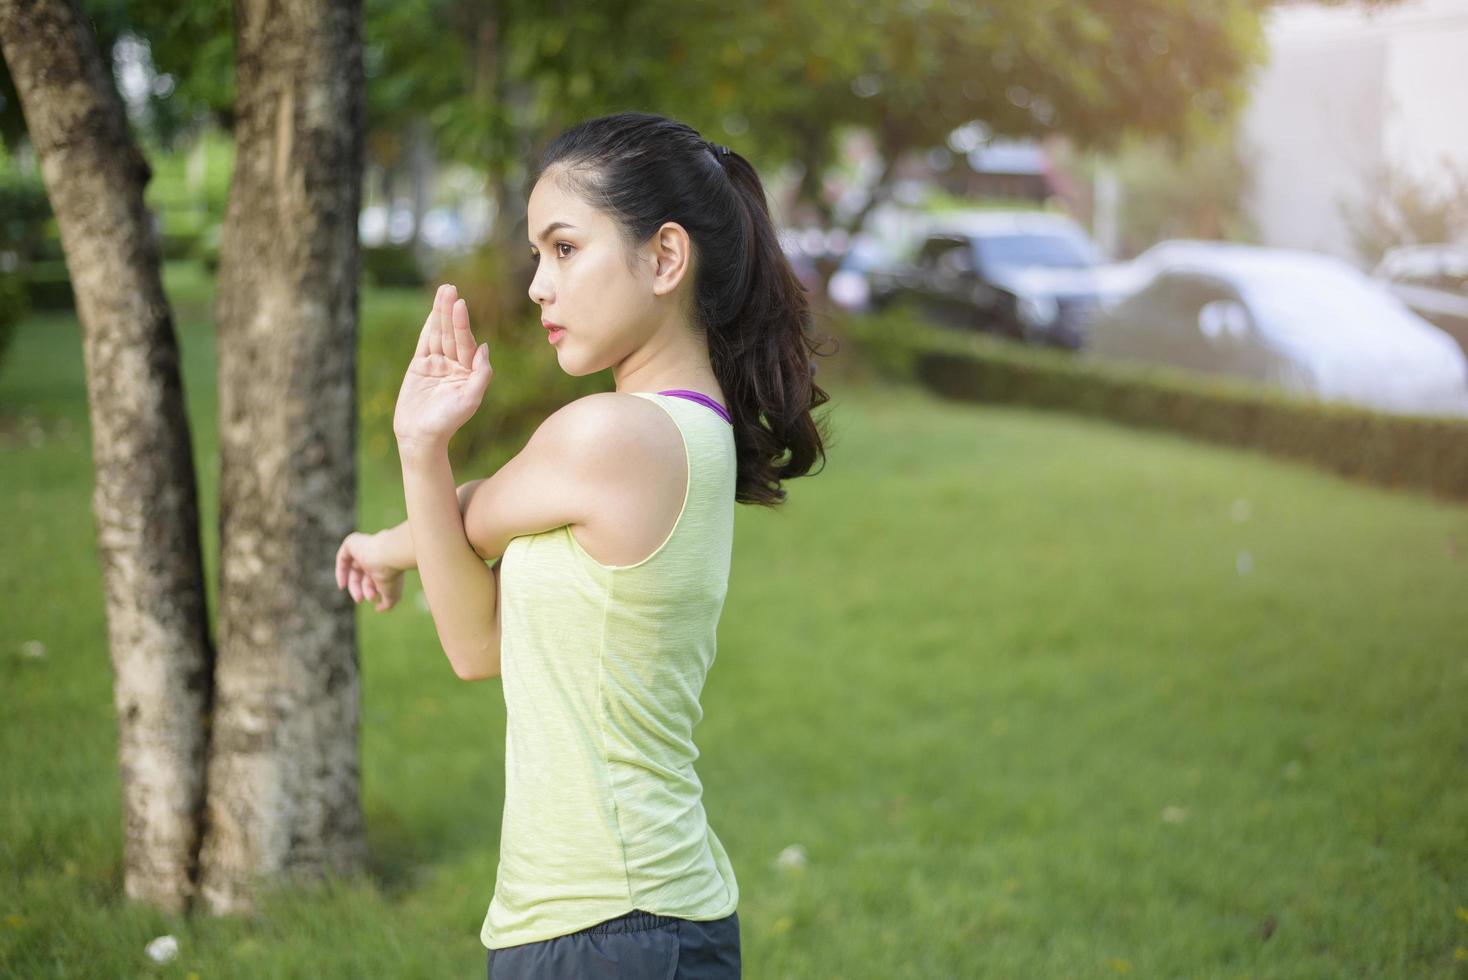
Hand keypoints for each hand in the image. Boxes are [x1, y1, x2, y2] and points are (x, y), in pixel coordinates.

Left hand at [335, 531, 405, 610]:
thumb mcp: (392, 595)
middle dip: (361, 589)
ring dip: (353, 585)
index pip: (374, 577)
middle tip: (360, 600)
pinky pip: (342, 557)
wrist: (390, 556)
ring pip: (353, 568)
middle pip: (362, 574)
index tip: (373, 599)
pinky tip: (342, 585)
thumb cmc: (392, 574)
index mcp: (386, 561)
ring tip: (358, 597)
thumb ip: (386, 603)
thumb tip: (378, 608)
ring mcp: (364, 546)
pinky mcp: (353, 542)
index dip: (370, 590)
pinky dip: (341, 572)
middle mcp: (375, 553)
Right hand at [393, 283, 492, 455]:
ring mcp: (437, 364)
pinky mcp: (420, 367)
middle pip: (452, 333)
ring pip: (438, 334)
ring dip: (440, 314)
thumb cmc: (448, 422)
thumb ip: (480, 374)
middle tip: (450, 288)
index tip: (460, 304)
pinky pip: (425, 343)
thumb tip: (485, 348)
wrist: (421, 437)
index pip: (465, 343)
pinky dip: (428, 327)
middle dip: (451, 311)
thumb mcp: (470, 400)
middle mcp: (454, 365)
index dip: (462, 323)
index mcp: (468, 371)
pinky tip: (433, 313)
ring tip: (443, 291)